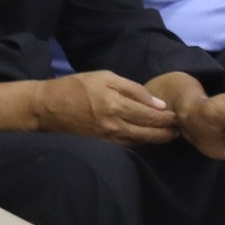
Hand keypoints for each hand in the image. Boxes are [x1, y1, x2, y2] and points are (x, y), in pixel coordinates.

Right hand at [34, 69, 180, 145]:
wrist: (45, 107)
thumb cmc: (75, 87)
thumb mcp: (104, 77)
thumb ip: (133, 89)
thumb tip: (159, 104)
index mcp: (117, 105)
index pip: (152, 116)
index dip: (168, 118)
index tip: (178, 116)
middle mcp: (115, 125)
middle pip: (150, 134)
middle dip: (168, 132)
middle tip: (179, 129)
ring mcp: (108, 139)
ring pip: (140, 142)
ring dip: (156, 140)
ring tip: (167, 135)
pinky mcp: (101, 146)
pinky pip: (127, 147)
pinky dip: (139, 143)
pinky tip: (144, 138)